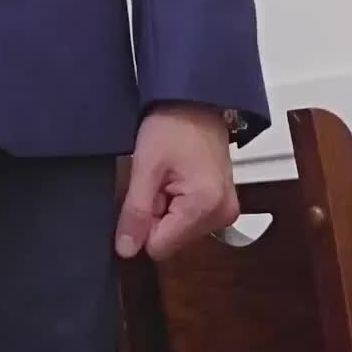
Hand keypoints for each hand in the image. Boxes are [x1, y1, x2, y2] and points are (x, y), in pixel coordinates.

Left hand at [115, 104, 238, 262]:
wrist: (196, 100)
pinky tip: (178, 178)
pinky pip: (189, 219)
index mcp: (205, 207)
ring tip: (169, 175)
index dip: (143, 222)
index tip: (147, 189)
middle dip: (157, 213)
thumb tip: (125, 251)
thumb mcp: (146, 166)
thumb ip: (135, 211)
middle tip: (160, 178)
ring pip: (178, 230)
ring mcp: (225, 212)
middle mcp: (222, 216)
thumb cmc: (172, 124)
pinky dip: (178, 203)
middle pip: (171, 239)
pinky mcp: (222, 206)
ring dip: (166, 207)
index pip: (159, 246)